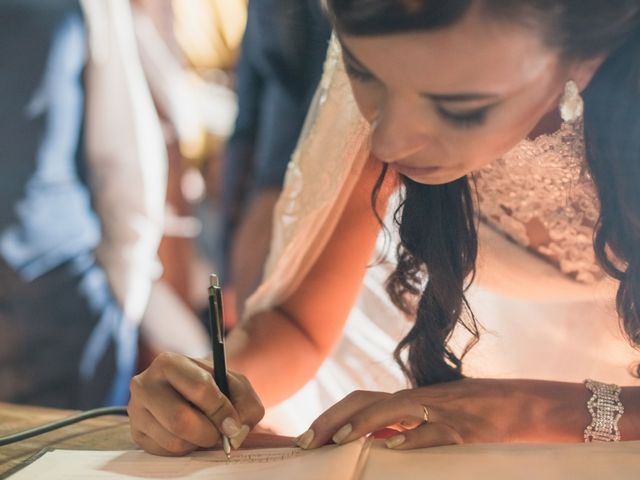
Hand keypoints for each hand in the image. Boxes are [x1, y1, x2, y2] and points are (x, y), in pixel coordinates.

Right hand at [128, 352, 264, 455]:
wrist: (191, 390)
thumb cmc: (215, 386)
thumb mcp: (236, 384)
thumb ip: (246, 403)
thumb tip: (234, 431)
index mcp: (169, 362)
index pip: (199, 389)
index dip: (221, 410)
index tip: (233, 423)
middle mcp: (145, 384)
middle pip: (180, 420)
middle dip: (208, 433)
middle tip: (220, 434)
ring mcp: (136, 410)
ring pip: (174, 440)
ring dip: (198, 443)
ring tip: (205, 431)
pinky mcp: (136, 433)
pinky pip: (166, 452)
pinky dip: (185, 449)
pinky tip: (190, 435)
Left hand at [296, 379, 588, 449]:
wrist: (516, 404)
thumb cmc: (470, 417)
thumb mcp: (430, 421)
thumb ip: (401, 431)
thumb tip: (375, 448)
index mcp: (405, 400)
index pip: (358, 400)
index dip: (329, 415)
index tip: (305, 438)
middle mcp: (415, 401)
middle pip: (364, 400)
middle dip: (331, 419)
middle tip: (306, 443)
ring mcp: (437, 411)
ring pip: (392, 410)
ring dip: (361, 423)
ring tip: (337, 441)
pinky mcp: (461, 429)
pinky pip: (433, 432)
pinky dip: (412, 440)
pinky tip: (393, 449)